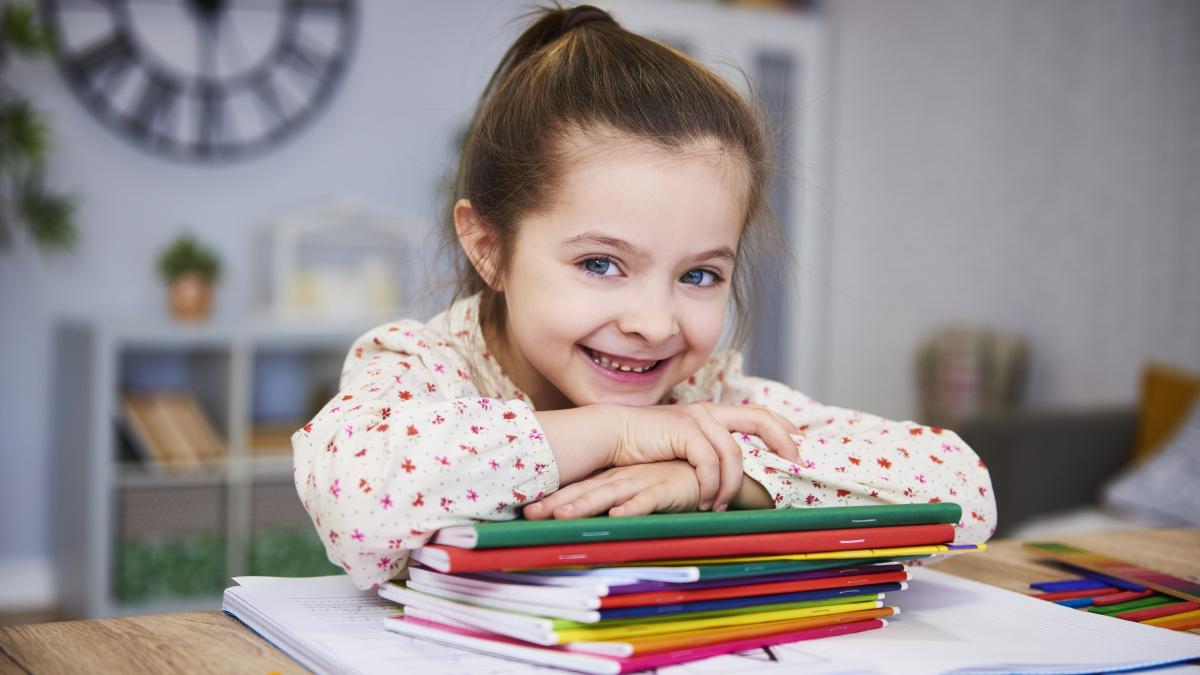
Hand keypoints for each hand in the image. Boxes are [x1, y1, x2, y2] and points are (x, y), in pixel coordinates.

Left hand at [523, 461, 701, 519]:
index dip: (553, 499)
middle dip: (557, 503)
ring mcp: (643, 482)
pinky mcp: (667, 489)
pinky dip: (633, 508)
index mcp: (615, 479)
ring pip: (609, 495)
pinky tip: (617, 516)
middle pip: (585, 492)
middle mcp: (623, 480)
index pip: (579, 489)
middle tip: (529, 514)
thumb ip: (619, 500)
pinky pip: (648, 500)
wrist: (709, 470)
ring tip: (562, 517)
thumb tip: (593, 516)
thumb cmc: (672, 480)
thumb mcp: (640, 490)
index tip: (524, 511)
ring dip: (586, 505)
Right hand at [611, 402, 800, 512]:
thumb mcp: (683, 449)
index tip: (801, 448)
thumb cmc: (646, 447)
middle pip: (760, 419)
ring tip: (720, 505)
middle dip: (783, 443)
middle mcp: (709, 411)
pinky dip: (710, 486)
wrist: (612, 435)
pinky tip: (702, 500)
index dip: (784, 428)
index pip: (759, 414)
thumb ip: (707, 455)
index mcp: (713, 413)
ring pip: (734, 454)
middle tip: (796, 467)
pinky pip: (709, 463)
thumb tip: (733, 477)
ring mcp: (697, 418)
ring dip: (731, 486)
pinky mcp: (684, 430)